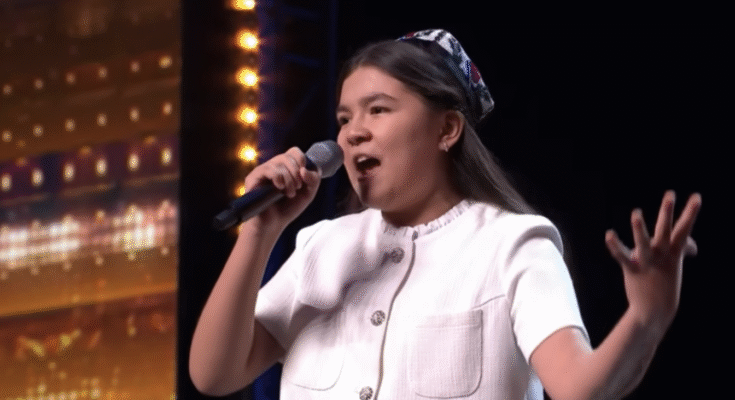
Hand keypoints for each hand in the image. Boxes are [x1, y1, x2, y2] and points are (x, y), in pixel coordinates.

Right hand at [242, 147, 320, 230]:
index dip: (302, 161)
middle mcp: (273, 166)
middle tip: (297, 188)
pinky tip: (279, 189)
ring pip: (279, 162)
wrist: (273, 225)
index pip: (294, 152)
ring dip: (289, 180)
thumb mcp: (308, 193)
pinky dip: (279, 179)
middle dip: (297, 173)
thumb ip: (314, 179)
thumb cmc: (288, 209)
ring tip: (289, 194)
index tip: (304, 177)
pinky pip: (269, 169)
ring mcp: (262, 171)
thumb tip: (304, 169)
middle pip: (288, 156)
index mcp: (285, 167)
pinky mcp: (253, 178)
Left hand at [605, 191, 701, 333]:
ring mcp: (647, 262)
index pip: (685, 229)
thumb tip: (692, 247)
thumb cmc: (665, 285)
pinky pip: (622, 256)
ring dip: (640, 229)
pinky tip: (609, 235)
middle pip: (666, 230)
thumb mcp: (675, 265)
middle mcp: (662, 255)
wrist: (655, 311)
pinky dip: (615, 246)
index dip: (691, 212)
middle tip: (669, 194)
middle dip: (667, 212)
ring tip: (636, 214)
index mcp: (674, 253)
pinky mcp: (632, 269)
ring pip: (644, 242)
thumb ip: (680, 251)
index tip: (696, 196)